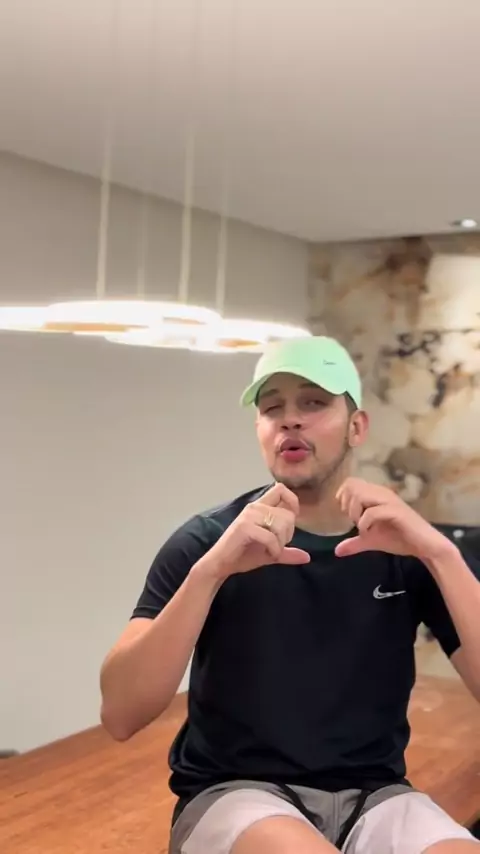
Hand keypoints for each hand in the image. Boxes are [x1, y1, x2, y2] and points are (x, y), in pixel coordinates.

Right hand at [204, 483, 309, 579]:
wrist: (221, 564)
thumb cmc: (243, 555)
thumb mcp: (271, 553)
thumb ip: (287, 552)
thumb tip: (307, 557)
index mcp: (260, 507)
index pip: (281, 489)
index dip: (293, 502)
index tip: (291, 522)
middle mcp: (255, 507)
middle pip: (288, 513)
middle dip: (289, 534)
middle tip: (278, 545)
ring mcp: (249, 516)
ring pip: (281, 523)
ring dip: (281, 542)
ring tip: (272, 550)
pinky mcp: (244, 527)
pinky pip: (270, 536)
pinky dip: (274, 549)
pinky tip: (268, 555)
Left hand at [334, 477, 451, 560]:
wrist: (424, 546)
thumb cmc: (400, 538)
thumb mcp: (372, 540)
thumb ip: (355, 543)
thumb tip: (336, 551)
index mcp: (376, 495)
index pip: (351, 482)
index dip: (343, 495)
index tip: (346, 513)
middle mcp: (382, 493)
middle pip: (353, 486)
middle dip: (347, 505)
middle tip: (354, 521)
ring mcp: (390, 501)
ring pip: (361, 495)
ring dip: (355, 512)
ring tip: (362, 527)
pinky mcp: (396, 512)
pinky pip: (372, 512)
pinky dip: (364, 524)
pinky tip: (368, 532)